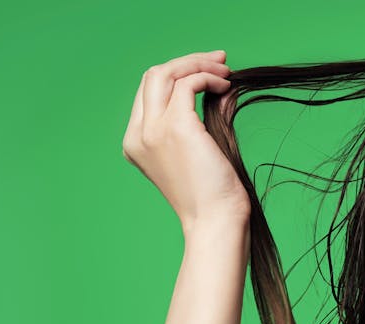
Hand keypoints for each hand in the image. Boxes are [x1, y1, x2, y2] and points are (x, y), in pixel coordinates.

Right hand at [122, 50, 249, 227]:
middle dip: (188, 62)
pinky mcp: (176, 128)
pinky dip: (208, 77)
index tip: (210, 70)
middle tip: (220, 61)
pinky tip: (227, 86)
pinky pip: (188, 84)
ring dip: (199, 64)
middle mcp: (138, 134)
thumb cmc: (214, 194)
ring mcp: (153, 130)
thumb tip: (222, 86)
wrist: (215, 221)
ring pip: (166, 73)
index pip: (149, 92)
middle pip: (152, 76)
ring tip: (226, 70)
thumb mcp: (203, 148)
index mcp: (137, 142)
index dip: (178, 75)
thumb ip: (207, 115)